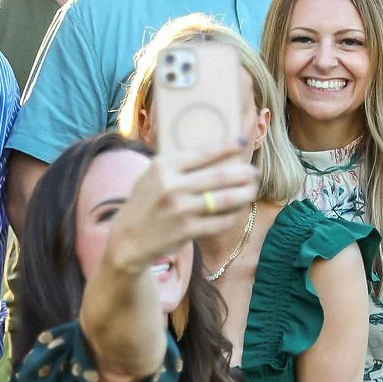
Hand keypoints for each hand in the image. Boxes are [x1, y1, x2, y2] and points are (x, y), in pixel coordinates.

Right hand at [107, 142, 257, 277]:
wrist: (128, 239)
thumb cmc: (144, 203)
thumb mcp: (152, 175)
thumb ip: (177, 164)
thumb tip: (215, 152)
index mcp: (163, 166)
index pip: (203, 152)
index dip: (228, 146)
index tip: (244, 142)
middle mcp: (171, 186)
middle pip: (220, 176)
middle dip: (243, 173)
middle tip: (254, 172)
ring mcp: (179, 209)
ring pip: (225, 199)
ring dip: (244, 194)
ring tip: (252, 190)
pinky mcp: (186, 230)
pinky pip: (219, 221)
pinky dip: (231, 216)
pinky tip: (235, 211)